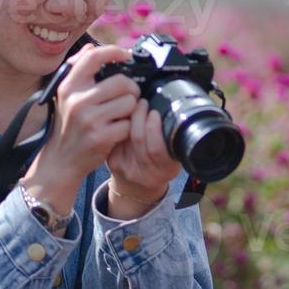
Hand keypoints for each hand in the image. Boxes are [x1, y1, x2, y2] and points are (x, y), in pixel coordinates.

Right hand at [21, 43, 138, 215]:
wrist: (61, 159)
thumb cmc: (68, 124)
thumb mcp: (67, 96)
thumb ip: (78, 70)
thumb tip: (90, 47)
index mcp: (69, 86)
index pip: (94, 56)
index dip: (114, 51)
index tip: (126, 54)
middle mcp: (78, 100)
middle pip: (122, 82)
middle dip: (131, 89)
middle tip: (128, 96)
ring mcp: (89, 119)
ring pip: (129, 102)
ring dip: (131, 109)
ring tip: (120, 115)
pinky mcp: (100, 137)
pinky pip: (129, 124)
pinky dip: (128, 128)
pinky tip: (117, 130)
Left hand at [105, 97, 181, 217]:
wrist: (139, 185)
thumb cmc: (160, 163)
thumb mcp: (173, 155)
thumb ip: (171, 139)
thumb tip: (167, 109)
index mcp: (167, 170)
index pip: (157, 149)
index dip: (154, 128)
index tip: (155, 111)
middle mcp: (148, 174)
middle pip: (139, 139)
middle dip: (140, 116)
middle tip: (142, 102)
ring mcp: (129, 170)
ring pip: (126, 137)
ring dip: (130, 118)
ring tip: (135, 106)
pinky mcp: (114, 164)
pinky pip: (117, 139)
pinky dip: (121, 125)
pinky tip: (124, 117)